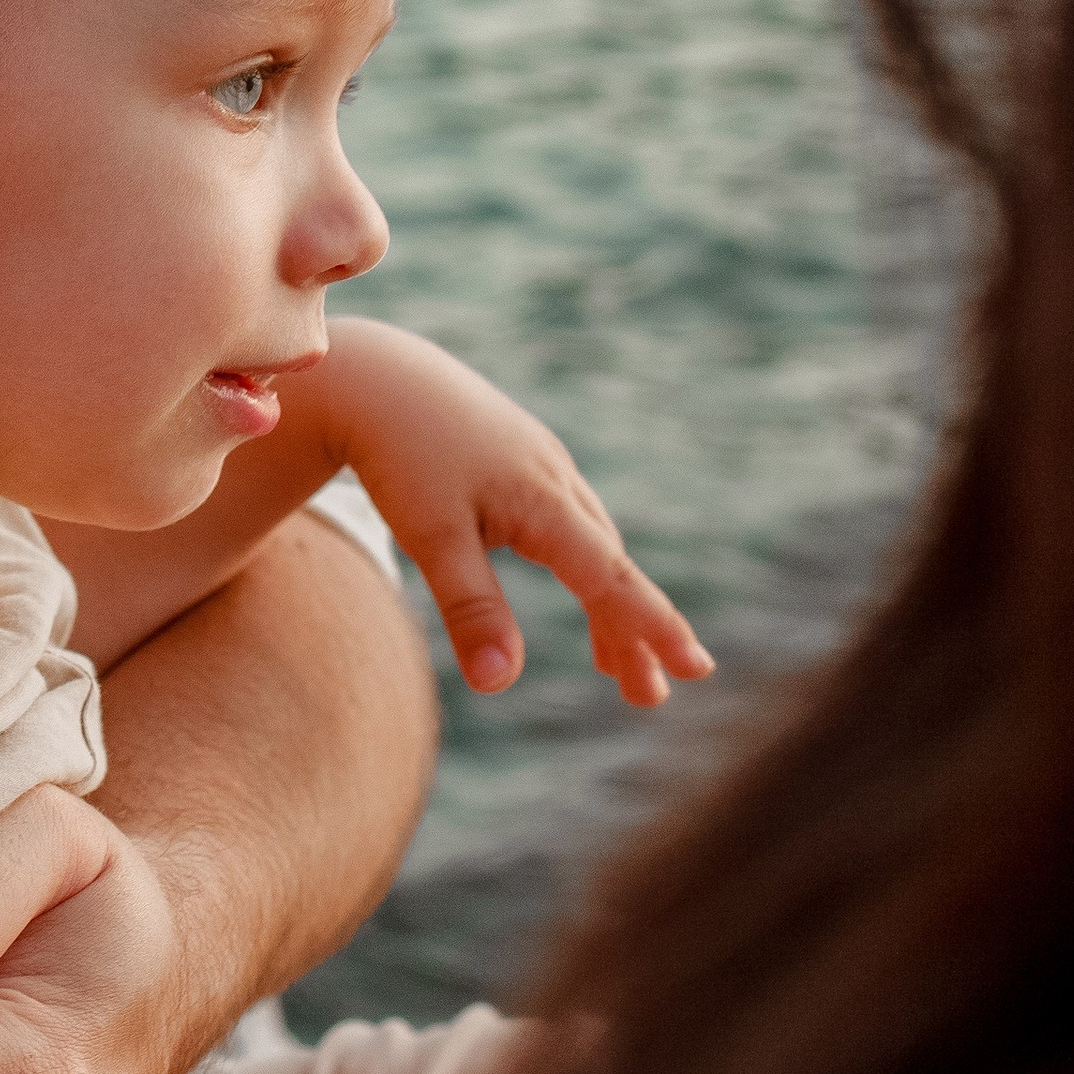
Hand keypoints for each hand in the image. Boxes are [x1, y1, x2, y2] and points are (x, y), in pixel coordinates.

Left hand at [311, 321, 713, 706]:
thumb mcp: (429, 536)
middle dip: (635, 634)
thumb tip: (499, 685)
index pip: (610, 577)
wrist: (376, 375)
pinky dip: (585, 567)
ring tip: (615, 669)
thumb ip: (470, 607)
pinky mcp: (524, 459)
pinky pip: (571, 523)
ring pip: (592, 545)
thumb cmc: (399, 455)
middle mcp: (556, 479)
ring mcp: (543, 464)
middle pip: (610, 568)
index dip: (653, 626)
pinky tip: (580, 587)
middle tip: (651, 698)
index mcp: (543, 500)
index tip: (696, 669)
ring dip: (610, 606)